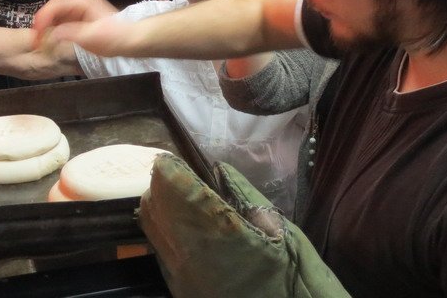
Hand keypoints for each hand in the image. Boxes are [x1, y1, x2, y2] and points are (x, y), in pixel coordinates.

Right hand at [31, 0, 123, 52]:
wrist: (129, 41)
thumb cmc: (114, 38)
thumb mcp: (91, 37)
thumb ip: (70, 34)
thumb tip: (52, 35)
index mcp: (82, 1)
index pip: (56, 4)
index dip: (43, 17)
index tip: (37, 31)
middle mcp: (79, 2)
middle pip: (53, 8)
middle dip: (43, 22)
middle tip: (36, 37)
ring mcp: (79, 10)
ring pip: (56, 15)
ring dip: (47, 26)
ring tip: (41, 40)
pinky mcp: (79, 19)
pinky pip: (61, 22)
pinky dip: (54, 30)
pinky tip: (51, 41)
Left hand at [140, 155, 350, 297]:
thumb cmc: (294, 277)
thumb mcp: (280, 229)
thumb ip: (244, 195)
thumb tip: (218, 170)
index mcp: (216, 230)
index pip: (172, 186)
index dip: (171, 167)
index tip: (177, 160)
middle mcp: (188, 252)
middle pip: (153, 204)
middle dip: (164, 186)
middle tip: (182, 178)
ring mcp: (179, 275)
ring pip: (151, 227)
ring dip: (163, 208)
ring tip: (185, 202)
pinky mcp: (178, 290)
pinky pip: (161, 249)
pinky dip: (168, 232)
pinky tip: (190, 231)